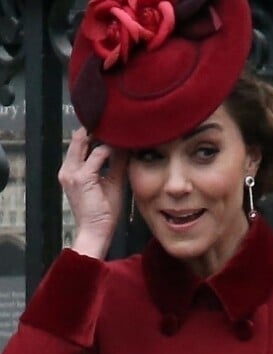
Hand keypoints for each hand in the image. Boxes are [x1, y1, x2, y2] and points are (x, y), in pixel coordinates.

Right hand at [58, 128, 127, 258]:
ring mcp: (72, 173)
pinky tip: (122, 147)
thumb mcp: (111, 182)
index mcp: (72, 171)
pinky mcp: (82, 178)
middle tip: (118, 123)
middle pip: (79, 138)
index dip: (95, 133)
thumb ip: (115, 164)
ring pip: (86, 142)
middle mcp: (68, 169)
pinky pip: (97, 155)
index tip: (113, 127)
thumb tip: (125, 148)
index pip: (80, 143)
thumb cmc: (103, 211)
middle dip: (98, 129)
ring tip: (121, 131)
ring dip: (104, 136)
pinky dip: (109, 149)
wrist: (96, 230)